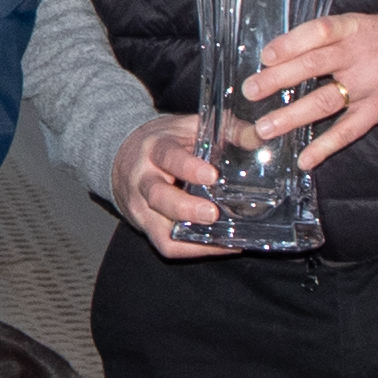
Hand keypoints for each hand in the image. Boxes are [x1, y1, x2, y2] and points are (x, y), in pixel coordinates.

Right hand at [110, 115, 235, 260]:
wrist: (120, 156)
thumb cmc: (163, 142)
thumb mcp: (188, 127)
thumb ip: (224, 129)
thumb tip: (257, 138)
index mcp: (155, 149)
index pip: (168, 157)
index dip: (188, 167)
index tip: (212, 176)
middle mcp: (143, 180)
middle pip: (158, 197)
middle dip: (186, 208)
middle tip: (213, 213)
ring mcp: (141, 207)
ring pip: (158, 229)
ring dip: (190, 239)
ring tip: (221, 239)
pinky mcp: (145, 226)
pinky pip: (164, 245)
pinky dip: (190, 250)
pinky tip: (216, 246)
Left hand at [240, 11, 377, 168]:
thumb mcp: (362, 25)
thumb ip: (330, 37)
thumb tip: (284, 53)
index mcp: (352, 29)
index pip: (317, 33)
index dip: (290, 44)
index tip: (266, 56)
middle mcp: (358, 56)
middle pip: (312, 66)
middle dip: (277, 79)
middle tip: (250, 91)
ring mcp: (368, 85)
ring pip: (324, 101)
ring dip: (292, 116)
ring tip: (265, 128)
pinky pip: (348, 131)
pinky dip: (325, 147)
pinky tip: (305, 160)